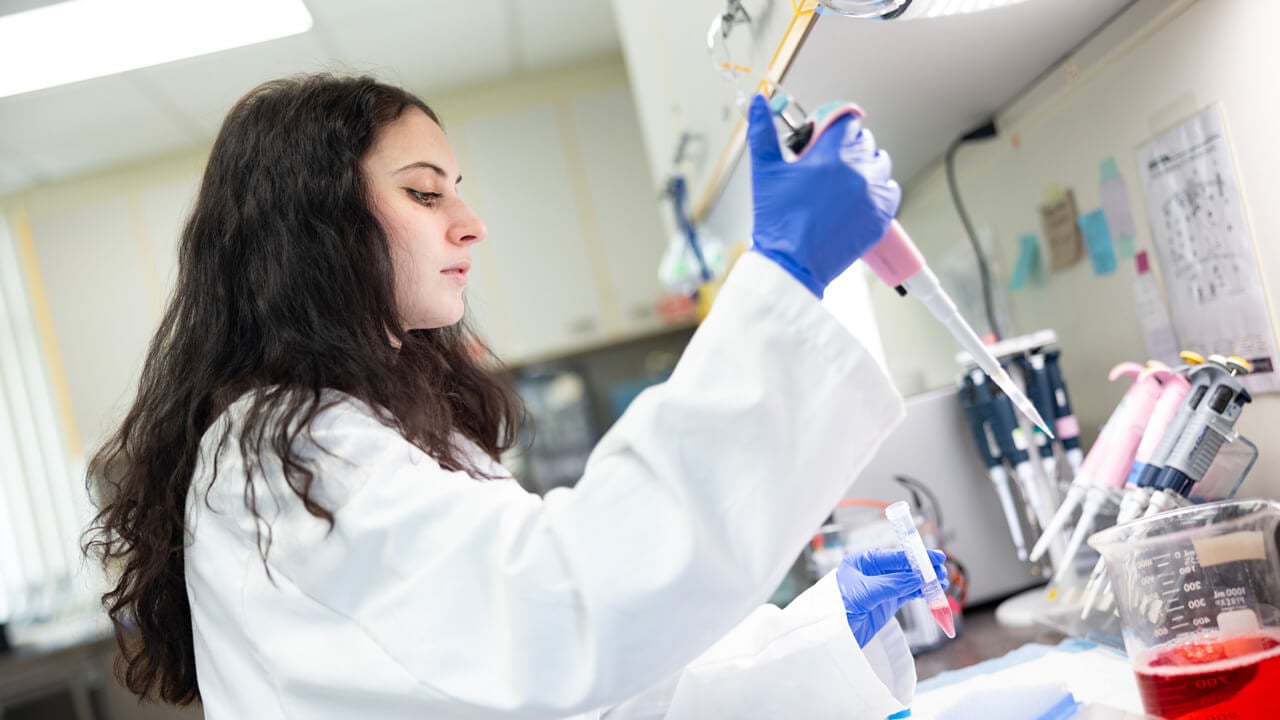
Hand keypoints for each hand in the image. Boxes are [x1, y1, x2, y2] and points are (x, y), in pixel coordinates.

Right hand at [746, 94, 900, 296]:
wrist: (792, 262)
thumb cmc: (778, 220)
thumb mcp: (765, 171)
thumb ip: (763, 133)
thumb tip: (758, 104)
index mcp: (831, 155)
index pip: (847, 121)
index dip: (835, 126)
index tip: (826, 135)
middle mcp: (857, 171)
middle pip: (864, 141)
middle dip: (847, 147)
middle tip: (828, 165)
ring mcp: (872, 194)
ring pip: (880, 162)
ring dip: (865, 165)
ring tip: (844, 182)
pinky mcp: (881, 215)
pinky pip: (890, 189)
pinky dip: (878, 190)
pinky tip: (858, 198)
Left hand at [838, 547, 947, 646]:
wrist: (829, 634)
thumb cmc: (836, 608)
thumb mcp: (864, 593)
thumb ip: (891, 585)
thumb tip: (916, 578)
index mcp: (862, 561)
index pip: (895, 556)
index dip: (916, 557)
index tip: (934, 557)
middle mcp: (873, 572)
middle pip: (904, 567)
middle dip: (924, 569)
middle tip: (941, 572)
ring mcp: (881, 587)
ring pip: (909, 581)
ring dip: (925, 582)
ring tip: (941, 583)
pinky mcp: (886, 602)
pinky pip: (908, 594)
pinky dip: (921, 593)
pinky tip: (932, 592)